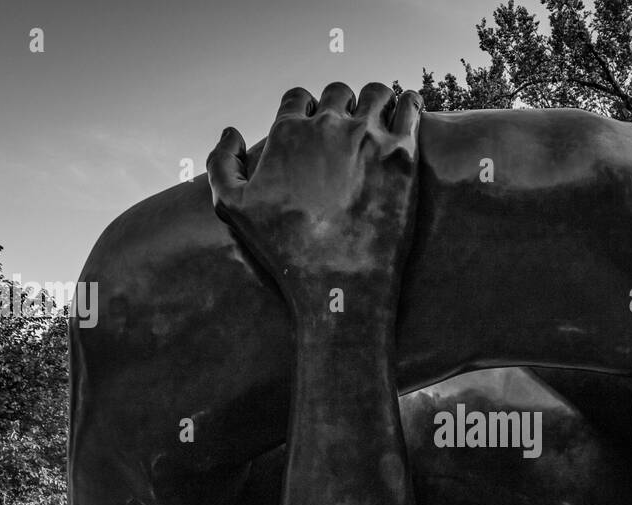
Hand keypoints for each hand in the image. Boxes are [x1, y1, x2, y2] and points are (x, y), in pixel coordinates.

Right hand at [206, 82, 422, 318]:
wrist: (339, 284)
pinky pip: (410, 107)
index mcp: (288, 133)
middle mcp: (327, 126)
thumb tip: (230, 132)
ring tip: (381, 118)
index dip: (305, 110)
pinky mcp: (402, 154)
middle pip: (338, 92)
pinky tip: (410, 111)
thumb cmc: (286, 252)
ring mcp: (367, 137)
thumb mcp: (232, 210)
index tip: (316, 125)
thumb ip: (221, 165)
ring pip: (376, 92)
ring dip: (377, 100)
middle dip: (342, 105)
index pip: (298, 98)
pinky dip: (410, 103)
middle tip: (350, 127)